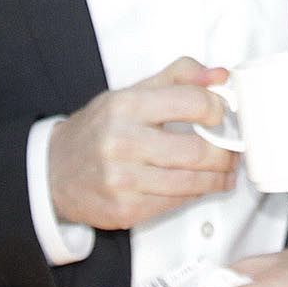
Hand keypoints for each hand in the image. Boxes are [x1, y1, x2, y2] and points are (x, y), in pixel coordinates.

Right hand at [46, 60, 238, 231]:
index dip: (217, 108)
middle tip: (234, 150)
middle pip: (196, 150)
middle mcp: (121, 142)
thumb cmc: (98, 130)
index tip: (223, 114)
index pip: (190, 102)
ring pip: (190, 182)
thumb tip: (220, 75)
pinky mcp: (124, 210)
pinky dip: (194, 194)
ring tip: (226, 171)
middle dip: (226, 152)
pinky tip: (201, 186)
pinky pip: (174, 203)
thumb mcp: (130, 93)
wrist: (52, 172)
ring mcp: (122, 180)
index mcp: (125, 106)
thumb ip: (177, 78)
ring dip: (217, 178)